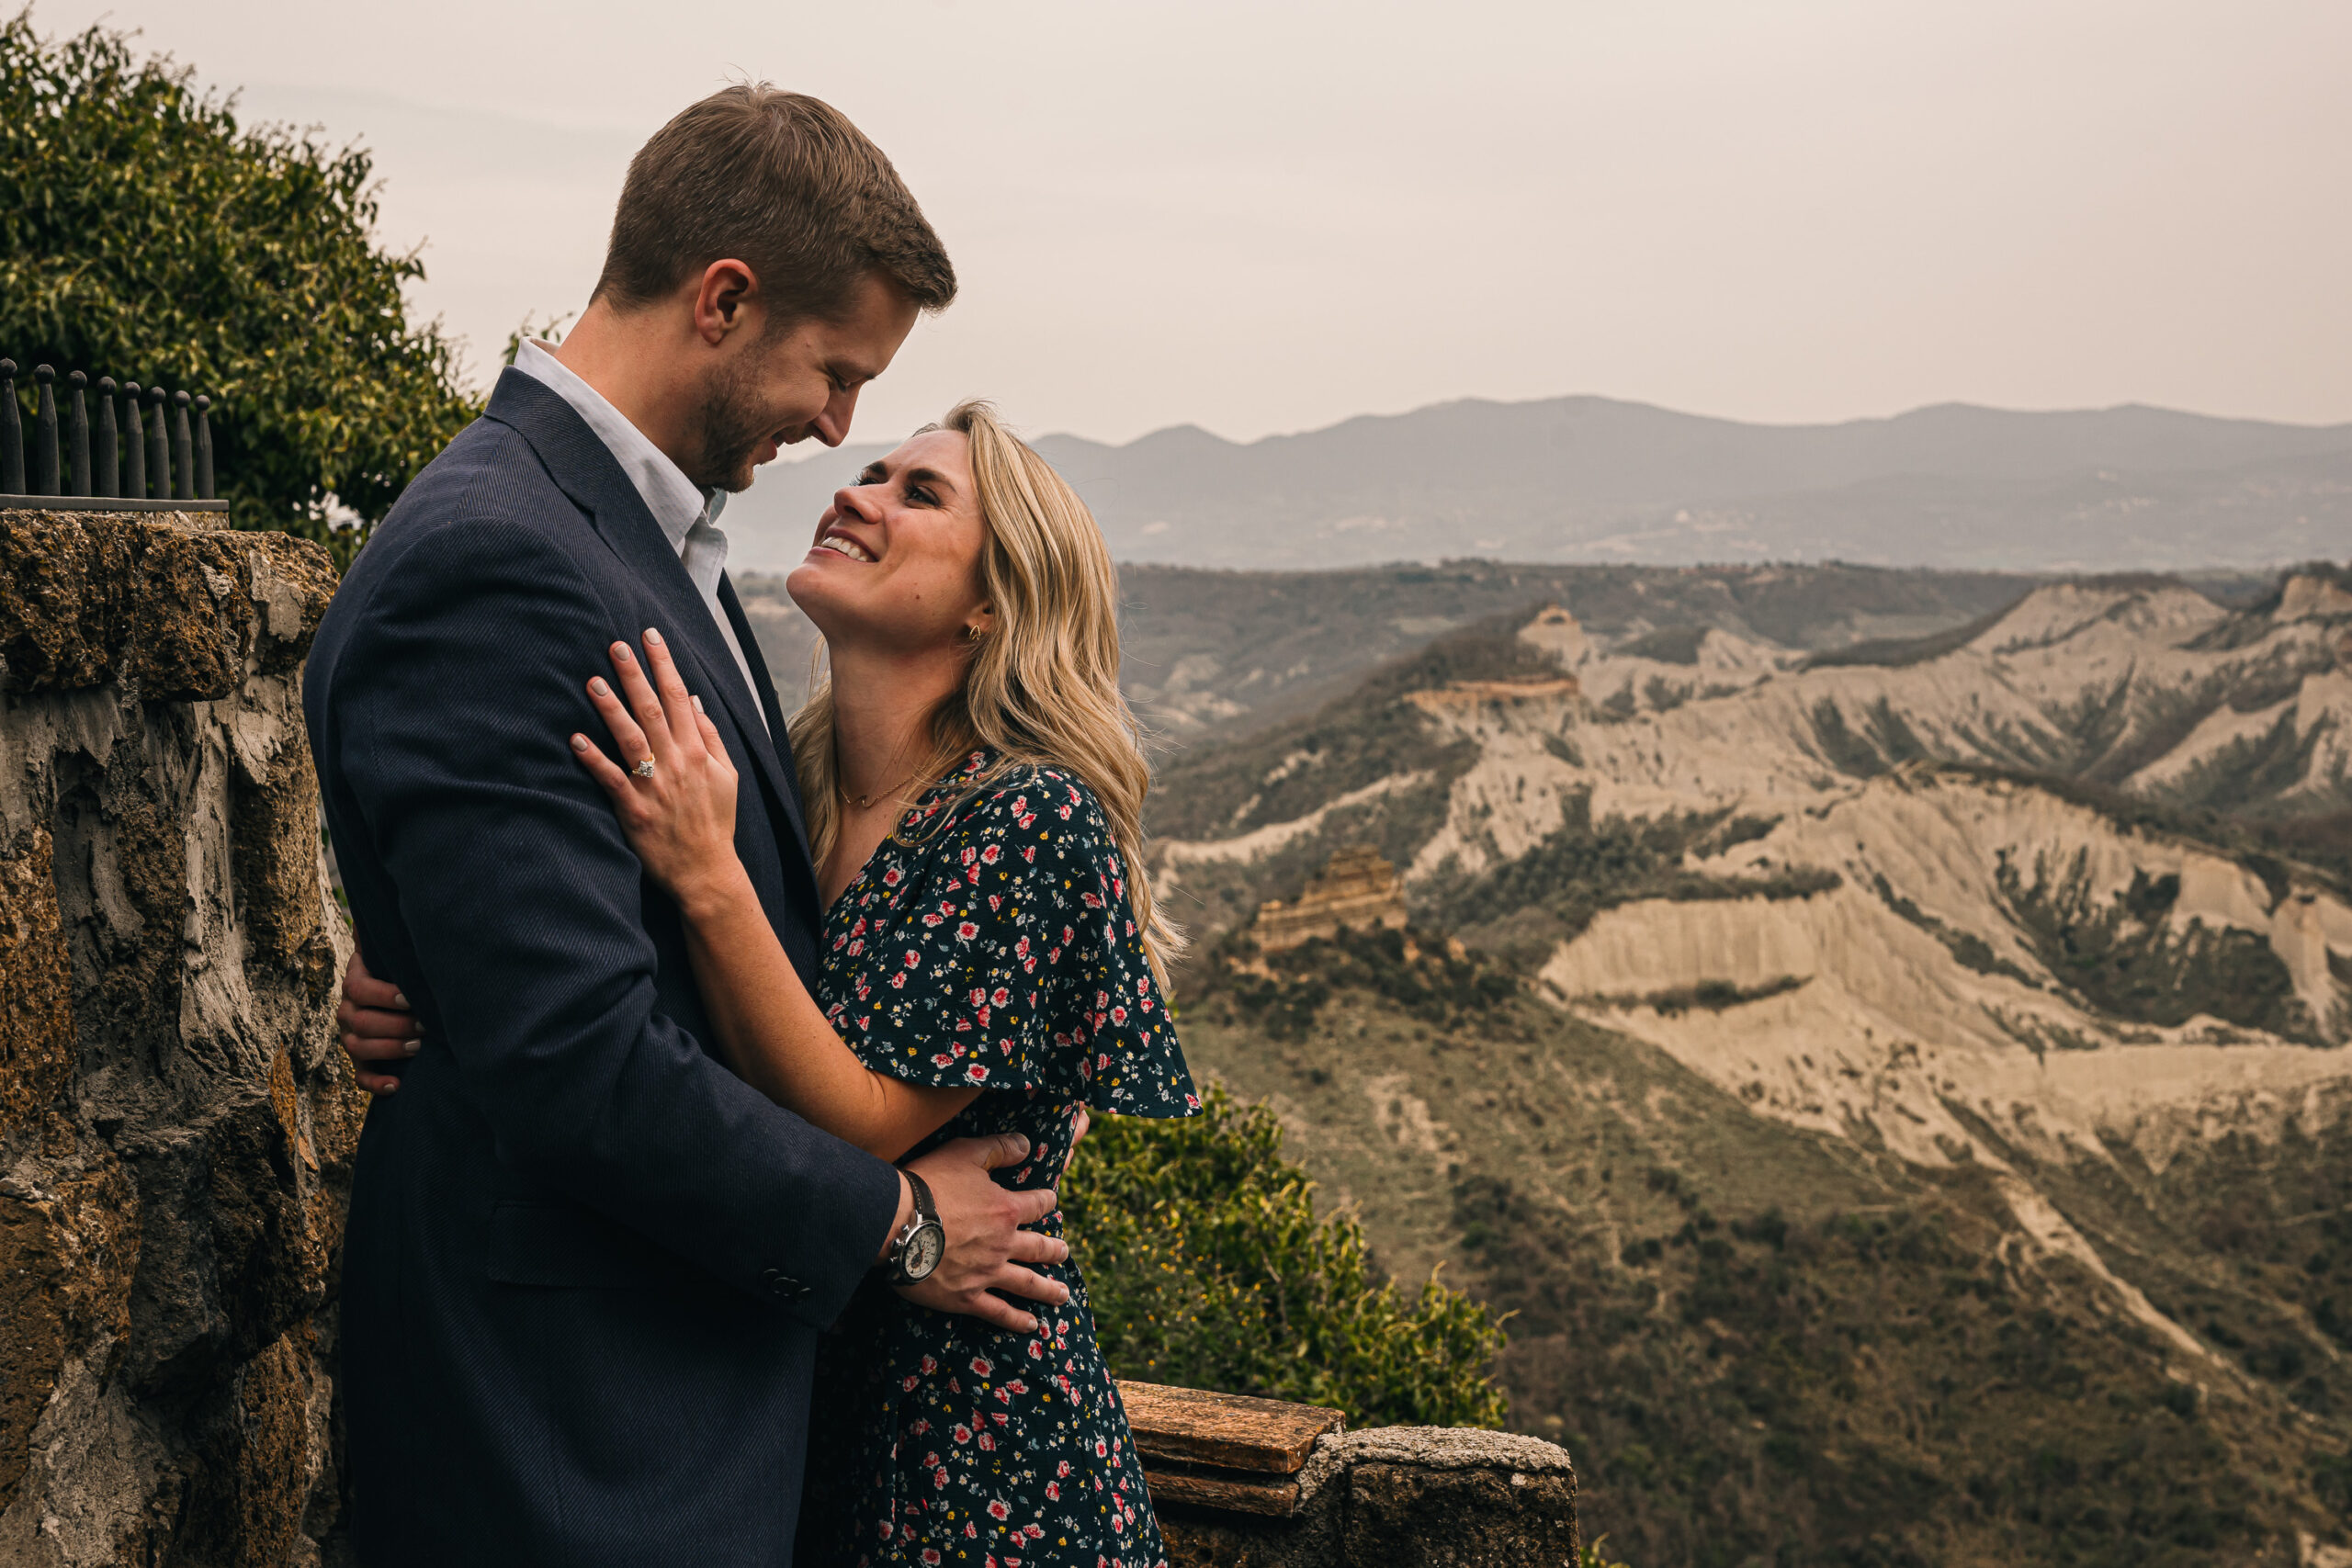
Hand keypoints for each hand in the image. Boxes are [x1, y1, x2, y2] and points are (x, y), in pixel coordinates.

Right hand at [337, 947, 418, 1095]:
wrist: (407, 1000)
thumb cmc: (405, 970)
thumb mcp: (397, 952)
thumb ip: (389, 935)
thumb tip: (377, 908)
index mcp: (356, 980)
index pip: (358, 988)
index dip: (384, 994)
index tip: (411, 997)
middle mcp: (348, 1009)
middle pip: (359, 1021)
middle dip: (395, 1024)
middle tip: (426, 1024)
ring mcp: (351, 1037)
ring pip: (358, 1048)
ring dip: (390, 1049)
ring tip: (421, 1046)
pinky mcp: (362, 1062)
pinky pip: (360, 1078)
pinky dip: (377, 1084)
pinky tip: (397, 1085)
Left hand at [572, 630, 743, 910]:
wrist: (706, 871)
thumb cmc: (715, 824)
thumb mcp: (728, 777)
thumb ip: (711, 737)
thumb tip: (696, 701)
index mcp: (698, 752)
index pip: (681, 697)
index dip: (665, 664)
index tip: (650, 637)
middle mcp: (677, 763)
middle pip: (654, 709)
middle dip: (635, 675)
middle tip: (616, 645)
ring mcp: (655, 786)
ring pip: (631, 738)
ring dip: (611, 709)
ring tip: (592, 681)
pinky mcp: (634, 810)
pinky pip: (612, 779)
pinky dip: (594, 759)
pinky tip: (576, 739)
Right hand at [896, 1135, 1070, 1333]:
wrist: (897, 1224)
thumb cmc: (930, 1184)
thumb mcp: (966, 1153)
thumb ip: (999, 1148)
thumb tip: (1027, 1144)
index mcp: (1005, 1210)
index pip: (1038, 1204)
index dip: (1047, 1201)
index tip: (1051, 1202)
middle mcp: (1003, 1244)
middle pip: (1039, 1248)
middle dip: (1054, 1250)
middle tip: (1064, 1253)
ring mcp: (987, 1273)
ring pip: (1027, 1284)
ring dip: (1048, 1290)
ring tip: (1062, 1295)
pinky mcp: (967, 1297)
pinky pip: (998, 1312)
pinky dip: (1016, 1320)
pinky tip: (1031, 1325)